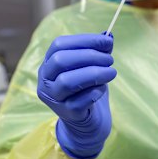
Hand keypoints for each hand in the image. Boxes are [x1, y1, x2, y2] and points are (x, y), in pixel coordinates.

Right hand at [37, 33, 115, 158]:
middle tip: (110, 59)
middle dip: (89, 56)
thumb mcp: (91, 66)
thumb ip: (97, 51)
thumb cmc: (87, 89)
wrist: (87, 121)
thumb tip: (108, 36)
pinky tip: (102, 89)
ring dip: (94, 73)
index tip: (107, 41)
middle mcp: (45, 80)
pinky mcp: (67, 114)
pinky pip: (79, 100)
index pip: (59, 44)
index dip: (84, 40)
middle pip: (60, 60)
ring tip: (112, 72)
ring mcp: (54, 99)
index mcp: (48, 63)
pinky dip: (95, 91)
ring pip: (67, 81)